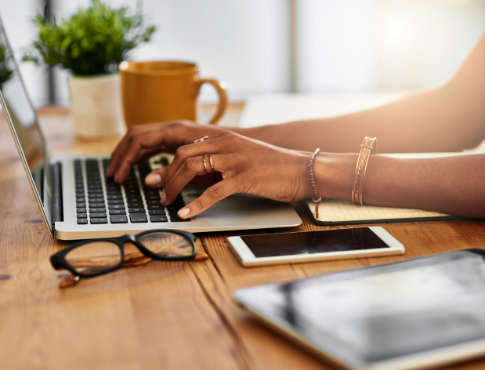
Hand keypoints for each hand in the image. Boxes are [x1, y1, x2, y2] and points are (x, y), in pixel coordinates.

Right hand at [107, 120, 234, 181]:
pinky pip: (152, 143)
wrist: (245, 143)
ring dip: (128, 154)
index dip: (125, 158)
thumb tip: (149, 181)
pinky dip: (141, 154)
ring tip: (119, 173)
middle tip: (113, 175)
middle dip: (121, 155)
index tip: (118, 176)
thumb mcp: (200, 167)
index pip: (138, 139)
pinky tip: (137, 167)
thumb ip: (174, 172)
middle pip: (135, 136)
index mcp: (175, 130)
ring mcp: (174, 132)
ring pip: (142, 138)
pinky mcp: (178, 139)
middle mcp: (172, 128)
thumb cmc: (227, 152)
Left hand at [147, 131, 311, 218]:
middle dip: (166, 175)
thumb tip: (200, 173)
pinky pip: (213, 192)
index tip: (157, 178)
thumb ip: (221, 160)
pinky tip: (186, 214)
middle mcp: (226, 144)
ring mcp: (234, 160)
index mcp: (224, 138)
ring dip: (174, 187)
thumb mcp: (243, 156)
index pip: (186, 148)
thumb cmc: (274, 166)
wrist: (302, 169)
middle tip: (157, 191)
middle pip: (183, 156)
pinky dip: (195, 204)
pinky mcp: (244, 178)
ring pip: (193, 169)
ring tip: (166, 202)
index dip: (168, 164)